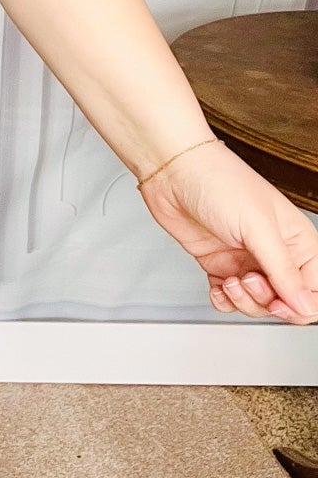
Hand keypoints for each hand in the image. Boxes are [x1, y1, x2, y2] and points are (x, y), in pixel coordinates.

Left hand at [138, 140, 317, 323]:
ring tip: (229, 280)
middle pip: (284, 302)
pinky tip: (216, 286)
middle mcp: (275, 252)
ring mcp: (246, 259)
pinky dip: (223, 299)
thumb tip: (303, 304)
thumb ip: (282, 269)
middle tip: (247, 279)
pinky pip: (229, 298)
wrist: (172, 172)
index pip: (312, 290)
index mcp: (297, 241)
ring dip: (242, 300)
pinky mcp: (220, 264)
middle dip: (264, 300)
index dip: (298, 305)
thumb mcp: (258, 227)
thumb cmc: (218, 181)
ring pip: (256, 303)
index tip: (277, 303)